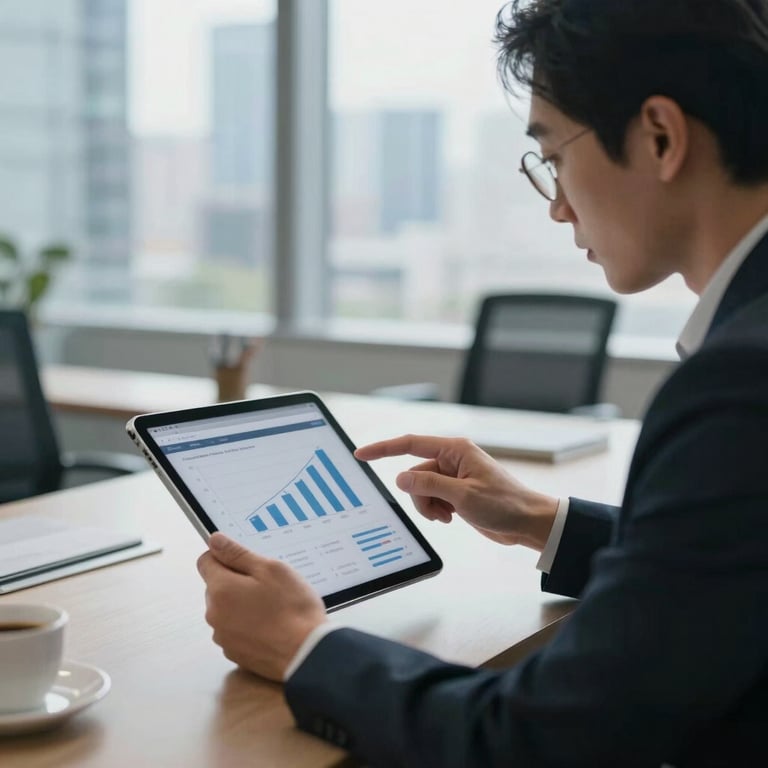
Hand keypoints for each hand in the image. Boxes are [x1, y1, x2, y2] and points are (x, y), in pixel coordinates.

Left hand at [197, 533, 326, 680]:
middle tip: (267, 585)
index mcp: (221, 589)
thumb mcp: (271, 569)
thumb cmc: (293, 610)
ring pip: (226, 609)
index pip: (206, 561)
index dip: (225, 556)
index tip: (244, 560)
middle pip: (217, 586)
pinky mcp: (234, 652)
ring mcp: (223, 636)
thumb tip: (216, 540)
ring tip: (272, 607)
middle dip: (237, 581)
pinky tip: (271, 625)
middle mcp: (215, 614)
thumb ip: (239, 553)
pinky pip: (235, 629)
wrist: (306, 654)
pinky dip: (248, 625)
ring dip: (242, 604)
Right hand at [355, 435, 557, 550]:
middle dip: (420, 497)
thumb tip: (400, 478)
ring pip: (421, 490)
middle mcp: (452, 459)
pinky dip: (435, 510)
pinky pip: (431, 498)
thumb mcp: (463, 495)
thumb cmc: (505, 503)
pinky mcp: (455, 491)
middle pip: (415, 474)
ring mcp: (453, 476)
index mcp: (455, 449)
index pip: (410, 445)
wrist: (527, 522)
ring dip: (429, 506)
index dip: (383, 449)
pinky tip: (452, 517)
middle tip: (440, 512)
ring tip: (449, 516)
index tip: (361, 454)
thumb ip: (429, 485)